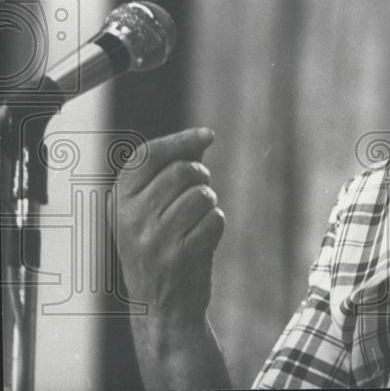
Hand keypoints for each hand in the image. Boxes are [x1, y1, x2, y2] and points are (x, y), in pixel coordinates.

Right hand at [111, 127, 224, 331]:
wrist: (161, 309)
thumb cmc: (160, 248)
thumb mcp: (151, 210)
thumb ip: (172, 171)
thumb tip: (202, 138)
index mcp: (118, 202)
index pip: (146, 155)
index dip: (180, 140)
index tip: (208, 134)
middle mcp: (130, 219)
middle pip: (182, 171)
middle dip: (201, 178)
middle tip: (198, 195)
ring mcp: (154, 239)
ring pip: (202, 195)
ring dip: (210, 203)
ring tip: (197, 221)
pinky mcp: (180, 257)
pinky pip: (215, 219)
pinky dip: (216, 225)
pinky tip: (202, 241)